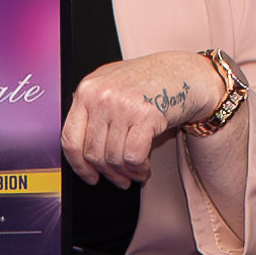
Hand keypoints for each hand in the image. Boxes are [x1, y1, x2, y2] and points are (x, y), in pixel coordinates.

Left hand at [62, 49, 232, 185]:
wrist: (185, 74)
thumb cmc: (149, 84)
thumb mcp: (111, 88)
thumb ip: (93, 113)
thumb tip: (83, 157)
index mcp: (87, 90)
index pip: (70, 138)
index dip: (78, 165)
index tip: (88, 176)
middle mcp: (101, 96)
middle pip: (93, 153)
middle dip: (108, 173)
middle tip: (119, 180)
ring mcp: (122, 105)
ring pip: (114, 158)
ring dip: (127, 173)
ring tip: (137, 173)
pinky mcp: (145, 116)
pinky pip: (133, 157)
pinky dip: (139, 169)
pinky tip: (145, 167)